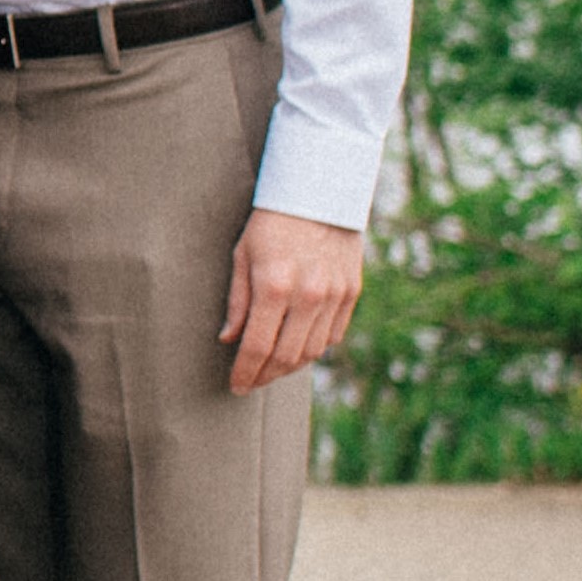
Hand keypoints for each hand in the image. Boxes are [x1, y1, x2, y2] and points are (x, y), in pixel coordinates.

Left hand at [223, 210, 363, 393]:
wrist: (320, 195)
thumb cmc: (271, 224)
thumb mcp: (242, 257)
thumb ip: (237, 302)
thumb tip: (229, 339)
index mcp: (275, 287)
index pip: (258, 347)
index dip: (246, 372)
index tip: (236, 385)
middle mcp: (309, 296)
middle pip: (287, 356)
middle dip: (265, 376)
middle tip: (251, 382)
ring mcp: (335, 296)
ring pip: (312, 351)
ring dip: (289, 366)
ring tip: (270, 369)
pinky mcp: (352, 293)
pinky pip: (333, 335)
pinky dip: (314, 348)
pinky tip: (297, 348)